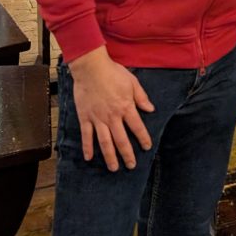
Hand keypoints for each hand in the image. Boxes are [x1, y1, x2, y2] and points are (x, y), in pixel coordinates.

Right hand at [68, 45, 154, 170]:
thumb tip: (151, 110)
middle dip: (127, 154)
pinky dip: (87, 147)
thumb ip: (141, 97)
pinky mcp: (85, 117)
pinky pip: (86, 135)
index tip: (147, 147)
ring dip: (110, 156)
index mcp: (126, 107)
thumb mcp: (132, 82)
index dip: (143, 139)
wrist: (91, 67)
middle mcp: (113, 116)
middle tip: (131, 166)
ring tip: (114, 168)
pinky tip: (89, 158)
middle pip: (121, 140)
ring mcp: (98, 118)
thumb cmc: (113, 72)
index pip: (137, 127)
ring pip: (105, 142)